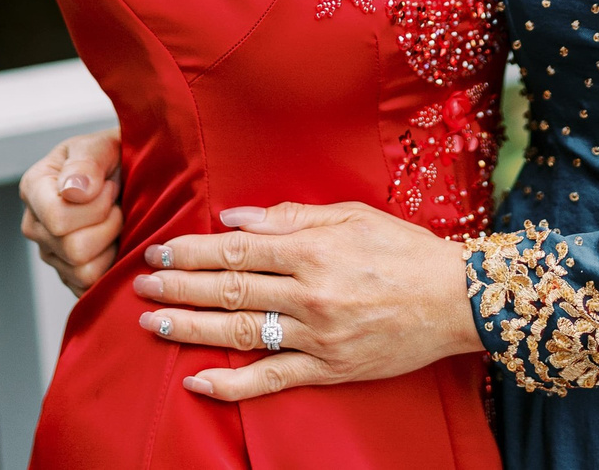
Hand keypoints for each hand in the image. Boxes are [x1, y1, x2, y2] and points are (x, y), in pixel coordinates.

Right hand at [19, 129, 123, 296]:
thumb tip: (73, 192)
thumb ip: (86, 163)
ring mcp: (48, 253)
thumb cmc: (111, 157)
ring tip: (115, 221)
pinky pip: (89, 288)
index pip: (58, 218)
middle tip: (117, 204)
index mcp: (34, 188)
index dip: (95, 206)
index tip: (108, 186)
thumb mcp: (101, 146)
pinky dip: (109, 268)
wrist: (126, 172)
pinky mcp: (66, 275)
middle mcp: (34, 224)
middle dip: (108, 225)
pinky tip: (113, 243)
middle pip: (73, 249)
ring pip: (83, 271)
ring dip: (111, 245)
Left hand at [133, 201, 480, 401]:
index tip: (161, 248)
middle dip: (180, 285)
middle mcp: (310, 294)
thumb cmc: (404, 250)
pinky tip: (197, 378)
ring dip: (192, 326)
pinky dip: (232, 383)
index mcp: (313, 250)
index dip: (193, 250)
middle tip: (142, 283)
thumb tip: (234, 220)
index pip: (237, 250)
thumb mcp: (350, 214)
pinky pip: (272, 378)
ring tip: (154, 322)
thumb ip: (289, 216)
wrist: (456, 299)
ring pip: (242, 331)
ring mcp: (318, 336)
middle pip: (230, 289)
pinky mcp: (329, 369)